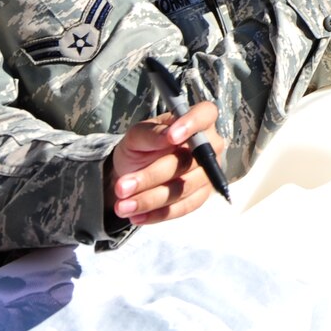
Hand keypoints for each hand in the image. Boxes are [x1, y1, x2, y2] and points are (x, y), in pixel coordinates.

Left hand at [106, 102, 221, 223]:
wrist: (136, 170)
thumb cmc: (142, 146)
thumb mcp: (137, 135)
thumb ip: (152, 133)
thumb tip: (167, 136)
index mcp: (197, 121)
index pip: (206, 114)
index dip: (192, 124)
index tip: (171, 137)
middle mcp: (208, 146)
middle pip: (187, 161)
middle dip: (152, 176)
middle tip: (122, 187)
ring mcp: (208, 173)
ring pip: (182, 189)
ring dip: (150, 200)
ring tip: (122, 206)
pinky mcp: (201, 197)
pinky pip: (182, 208)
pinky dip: (157, 213)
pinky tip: (136, 215)